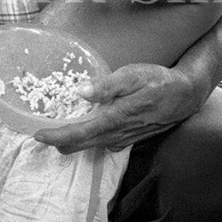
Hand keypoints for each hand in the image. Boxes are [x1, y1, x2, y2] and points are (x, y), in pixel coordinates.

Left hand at [33, 63, 205, 152]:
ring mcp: (121, 140)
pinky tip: (83, 123)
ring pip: (89, 146)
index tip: (37, 134)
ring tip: (57, 124)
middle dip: (57, 140)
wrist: (184, 96)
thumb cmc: (157, 81)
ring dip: (72, 139)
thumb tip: (79, 91)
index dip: (55, 136)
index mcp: (113, 119)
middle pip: (78, 145)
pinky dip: (87, 137)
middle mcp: (115, 135)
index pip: (77, 134)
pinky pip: (100, 143)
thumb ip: (106, 86)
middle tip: (40, 128)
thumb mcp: (132, 75)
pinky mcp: (127, 139)